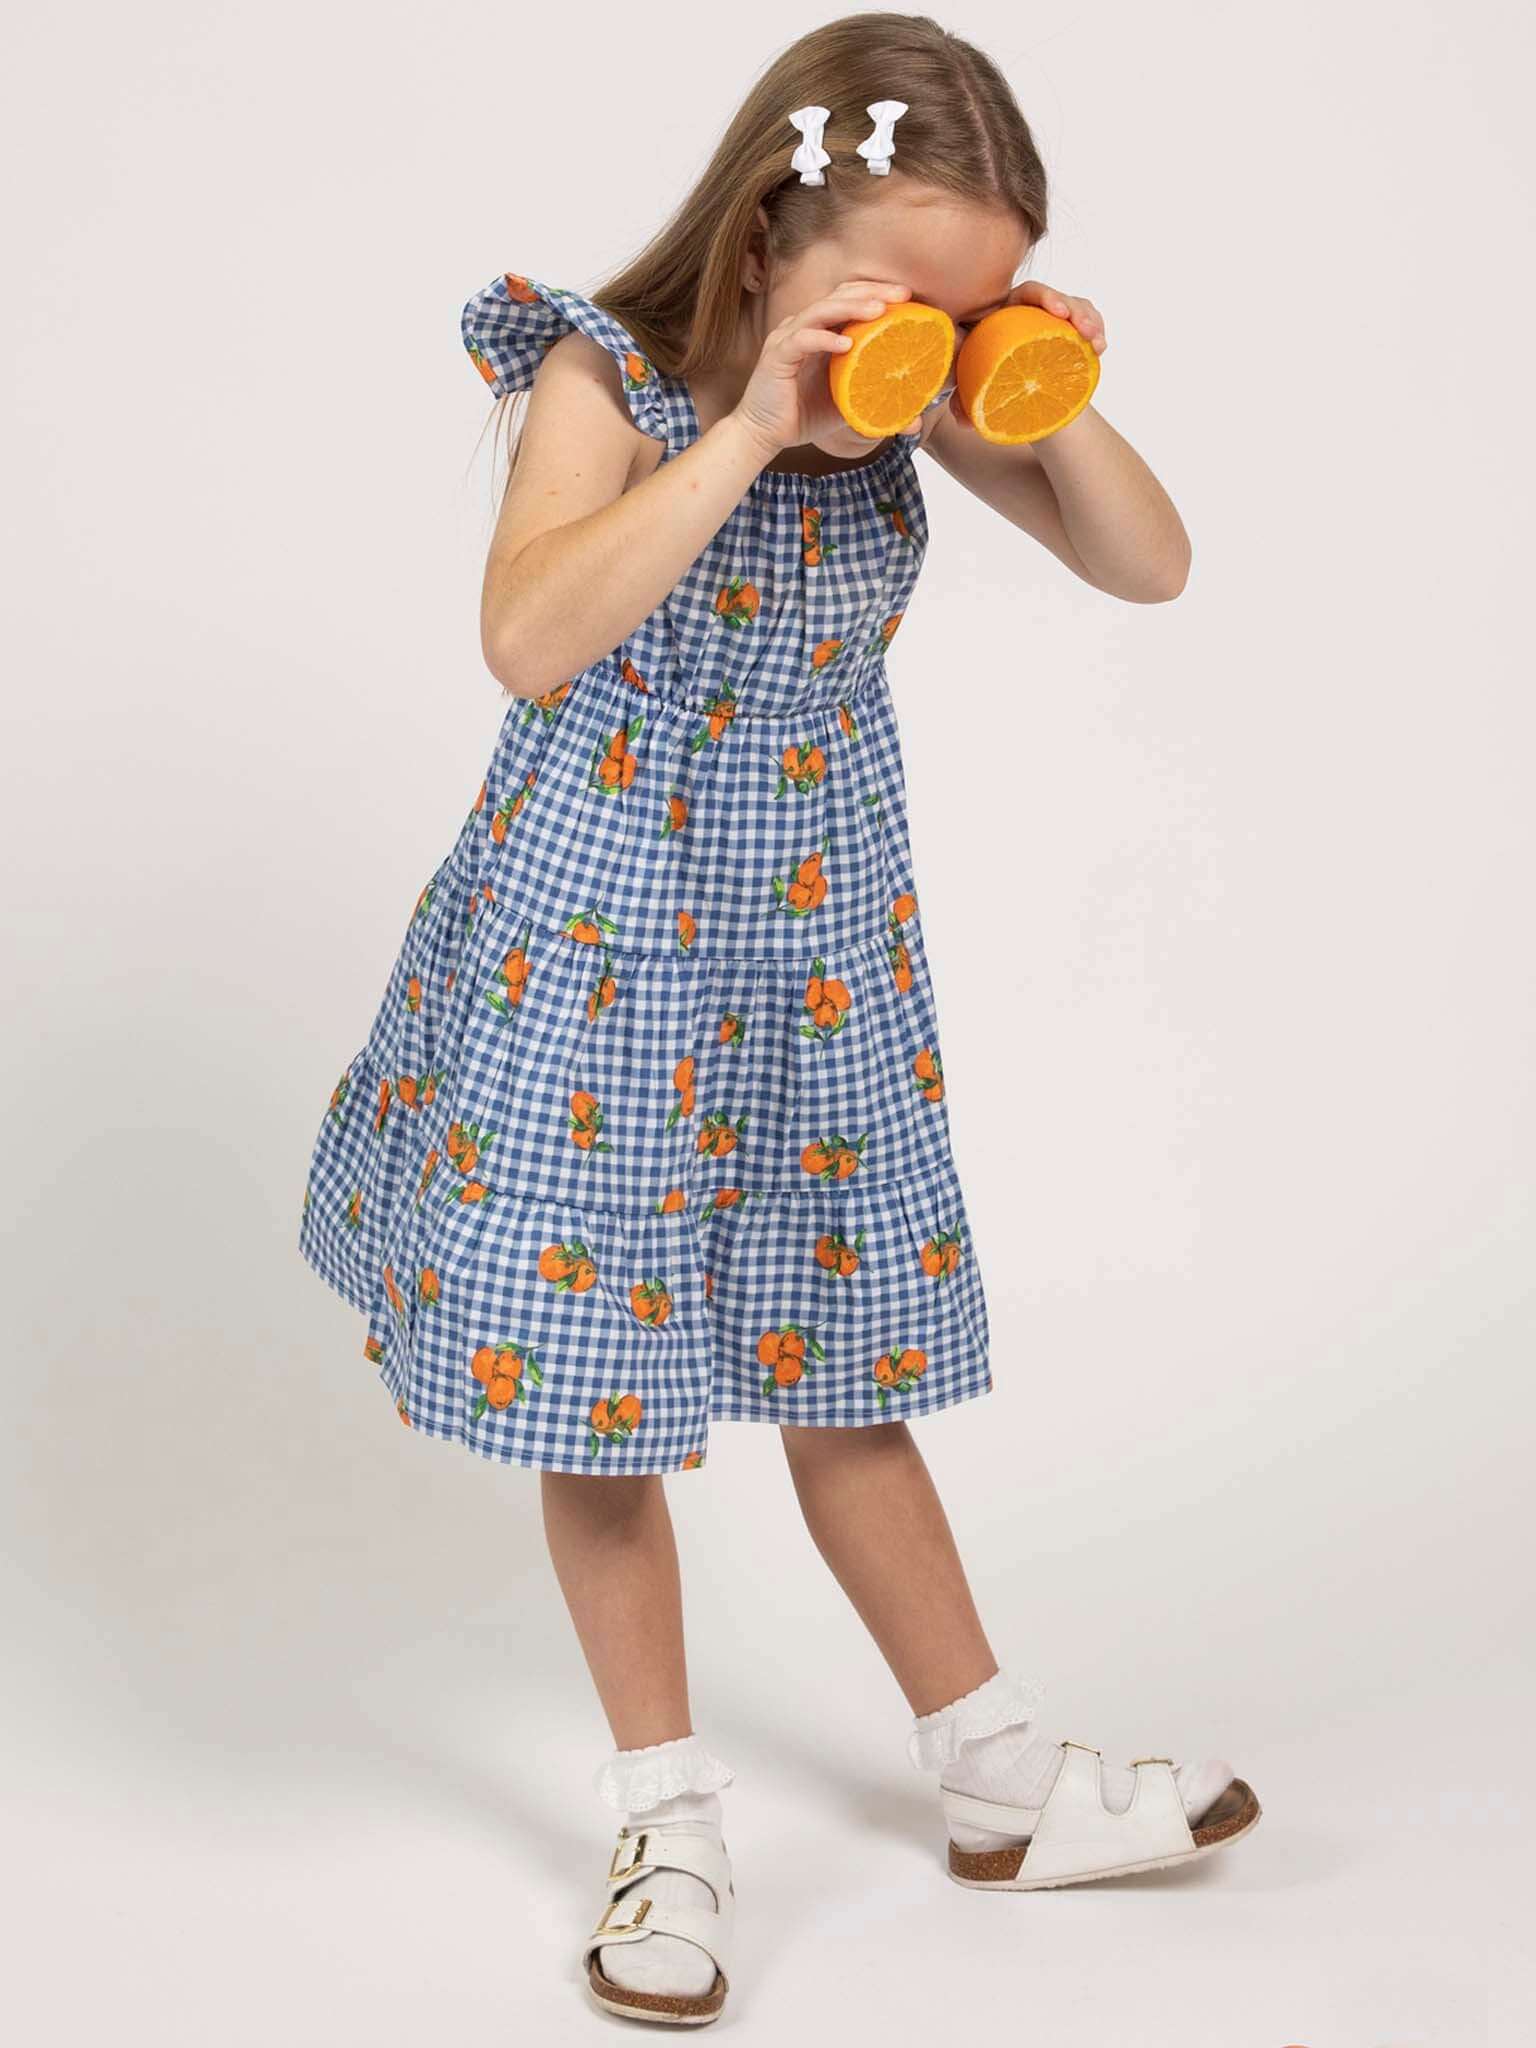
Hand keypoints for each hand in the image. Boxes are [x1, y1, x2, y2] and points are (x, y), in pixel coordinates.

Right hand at [730, 280, 922, 463]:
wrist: (764, 435)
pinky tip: (846, 344)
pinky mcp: (777, 356)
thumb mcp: (847, 408)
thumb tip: (914, 422)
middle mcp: (804, 327)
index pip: (849, 298)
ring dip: (851, 308)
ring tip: (879, 311)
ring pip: (821, 310)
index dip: (876, 292)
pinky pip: (802, 340)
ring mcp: (788, 338)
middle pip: (838, 295)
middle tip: (902, 295)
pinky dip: (824, 339)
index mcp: (821, 331)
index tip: (907, 297)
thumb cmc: (803, 416)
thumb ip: (876, 405)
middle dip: (871, 292)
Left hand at [949, 280, 1105, 425]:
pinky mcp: (1070, 334)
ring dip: (1090, 321)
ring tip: (1097, 344)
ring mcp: (1053, 322)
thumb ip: (963, 401)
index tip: (1058, 312)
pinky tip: (1100, 349)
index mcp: (1006, 313)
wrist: (1009, 399)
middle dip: (1076, 309)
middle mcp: (1031, 312)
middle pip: (1058, 299)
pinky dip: (1096, 334)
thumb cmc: (986, 385)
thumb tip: (963, 421)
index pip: (1028, 293)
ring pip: (1077, 310)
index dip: (1046, 296)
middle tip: (1084, 330)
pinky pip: (1087, 326)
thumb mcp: (972, 389)